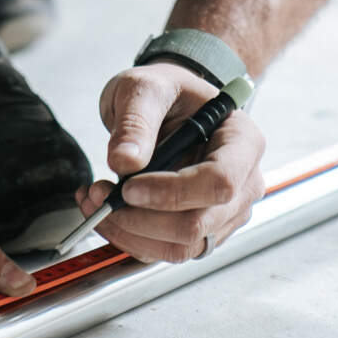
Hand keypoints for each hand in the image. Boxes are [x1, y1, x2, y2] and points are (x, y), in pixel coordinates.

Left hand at [78, 60, 265, 263]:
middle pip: (198, 224)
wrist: (167, 105)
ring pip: (180, 246)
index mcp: (242, 142)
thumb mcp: (146, 88)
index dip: (173, 193)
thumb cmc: (166, 91)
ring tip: (95, 200)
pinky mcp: (199, 231)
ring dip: (130, 232)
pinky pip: (165, 249)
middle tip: (98, 194)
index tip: (128, 187)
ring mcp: (224, 213)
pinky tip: (106, 211)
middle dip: (141, 217)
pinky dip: (129, 237)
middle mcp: (242, 183)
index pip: (220, 182)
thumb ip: (136, 121)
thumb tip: (124, 161)